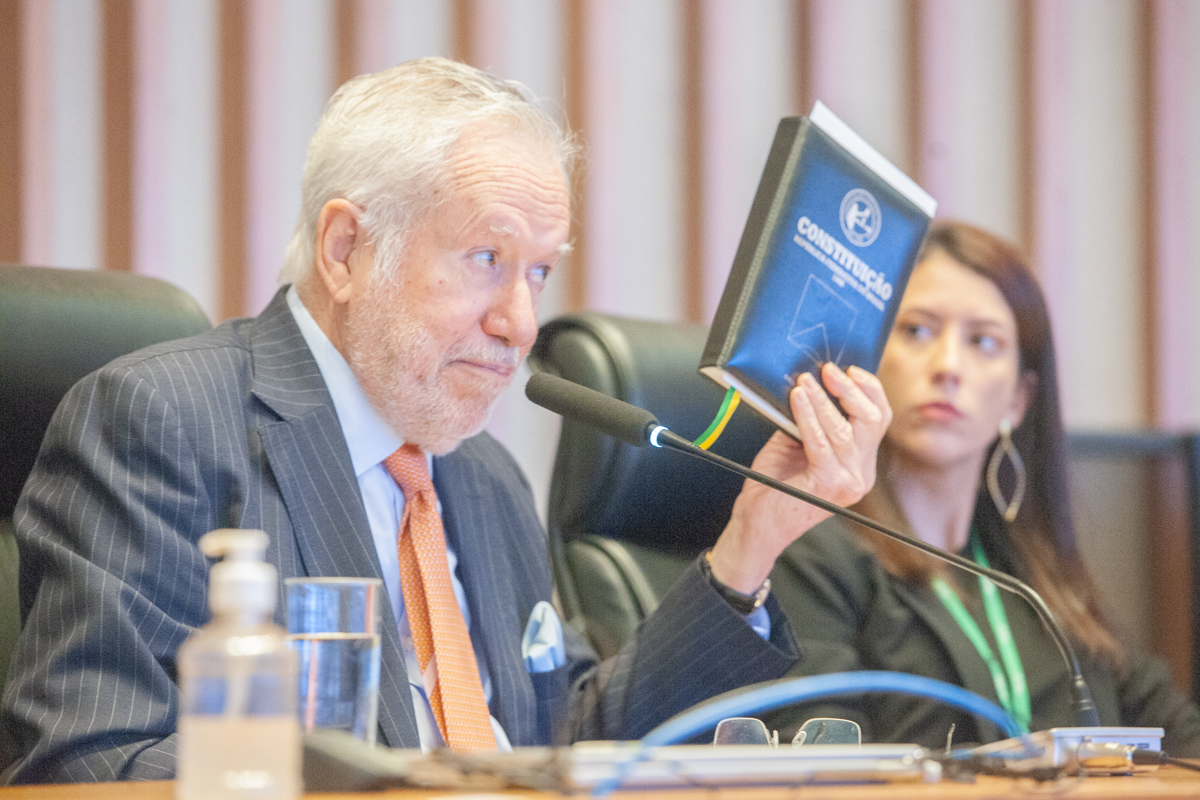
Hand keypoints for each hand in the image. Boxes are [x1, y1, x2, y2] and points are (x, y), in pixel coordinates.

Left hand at [708, 363, 891, 592]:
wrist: (757, 525)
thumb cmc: (772, 485)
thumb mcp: (795, 443)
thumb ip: (809, 420)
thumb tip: (809, 383)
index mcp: (859, 464)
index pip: (878, 420)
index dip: (869, 390)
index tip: (851, 370)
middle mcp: (860, 474)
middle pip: (871, 421)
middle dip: (850, 390)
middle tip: (828, 370)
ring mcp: (849, 482)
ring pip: (845, 430)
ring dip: (823, 401)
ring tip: (805, 382)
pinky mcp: (829, 486)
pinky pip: (821, 443)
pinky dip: (808, 417)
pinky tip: (798, 399)